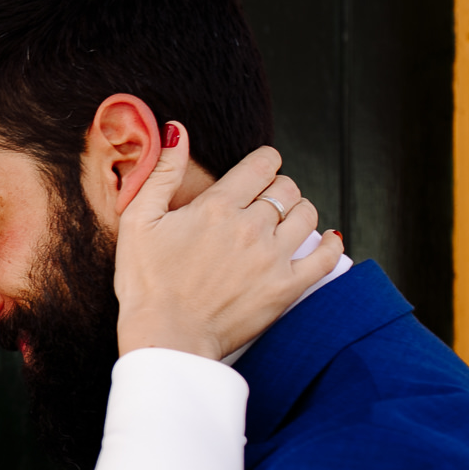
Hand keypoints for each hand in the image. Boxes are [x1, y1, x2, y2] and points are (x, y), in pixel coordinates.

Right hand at [113, 125, 343, 360]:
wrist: (165, 337)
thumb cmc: (146, 284)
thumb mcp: (138, 221)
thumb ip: (161, 173)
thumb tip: (178, 132)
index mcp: (217, 206)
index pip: (262, 164)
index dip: (263, 162)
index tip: (257, 172)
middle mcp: (251, 227)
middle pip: (286, 187)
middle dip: (277, 188)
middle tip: (262, 203)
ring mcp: (273, 258)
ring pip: (307, 214)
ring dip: (298, 212)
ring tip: (282, 223)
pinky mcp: (286, 288)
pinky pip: (326, 257)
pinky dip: (330, 245)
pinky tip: (324, 242)